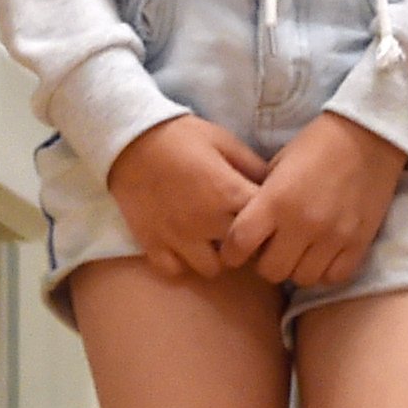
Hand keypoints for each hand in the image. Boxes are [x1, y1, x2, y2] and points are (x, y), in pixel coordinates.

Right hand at [105, 115, 269, 280]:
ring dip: (217, 257)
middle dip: (249, 244)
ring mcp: (177, 237)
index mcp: (229, 193)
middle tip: (245, 232)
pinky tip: (186, 246)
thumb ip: (254, 166)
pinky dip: (182, 263)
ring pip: (212, 269)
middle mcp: (206, 221)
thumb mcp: (225, 141)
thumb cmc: (182, 136)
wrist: (129, 139)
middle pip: (244, 253)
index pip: (267, 223)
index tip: (270, 218)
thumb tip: (279, 186)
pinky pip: (175, 270)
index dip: (273, 223)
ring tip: (214, 241)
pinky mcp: (152, 244)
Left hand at [223, 110, 407, 291]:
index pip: (239, 245)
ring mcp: (333, 236)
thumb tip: (247, 231)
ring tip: (300, 254)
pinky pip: (335, 277)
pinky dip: (325, 271)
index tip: (237, 251)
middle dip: (266, 263)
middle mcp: (303, 224)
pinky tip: (323, 256)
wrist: (368, 136)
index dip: (232, 253)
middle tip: (272, 250)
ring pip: (303, 278)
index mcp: (276, 201)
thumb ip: (261, 201)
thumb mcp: (277, 166)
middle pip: (271, 271)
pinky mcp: (359, 242)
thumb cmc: (316, 146)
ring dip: (297, 269)